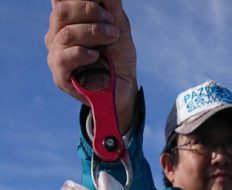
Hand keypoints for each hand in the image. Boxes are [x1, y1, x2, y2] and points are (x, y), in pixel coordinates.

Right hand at [45, 0, 137, 130]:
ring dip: (94, 32)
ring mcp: (56, 55)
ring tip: (112, 37)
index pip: (63, 0)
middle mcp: (56, 35)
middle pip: (62, 11)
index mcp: (65, 20)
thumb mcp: (118, 25)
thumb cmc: (118, 54)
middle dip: (90, 11)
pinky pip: (64, 58)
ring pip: (67, 34)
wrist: (124, 86)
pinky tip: (95, 56)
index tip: (102, 3)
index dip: (80, 0)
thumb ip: (110, 5)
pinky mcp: (60, 76)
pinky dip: (82, 53)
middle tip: (111, 22)